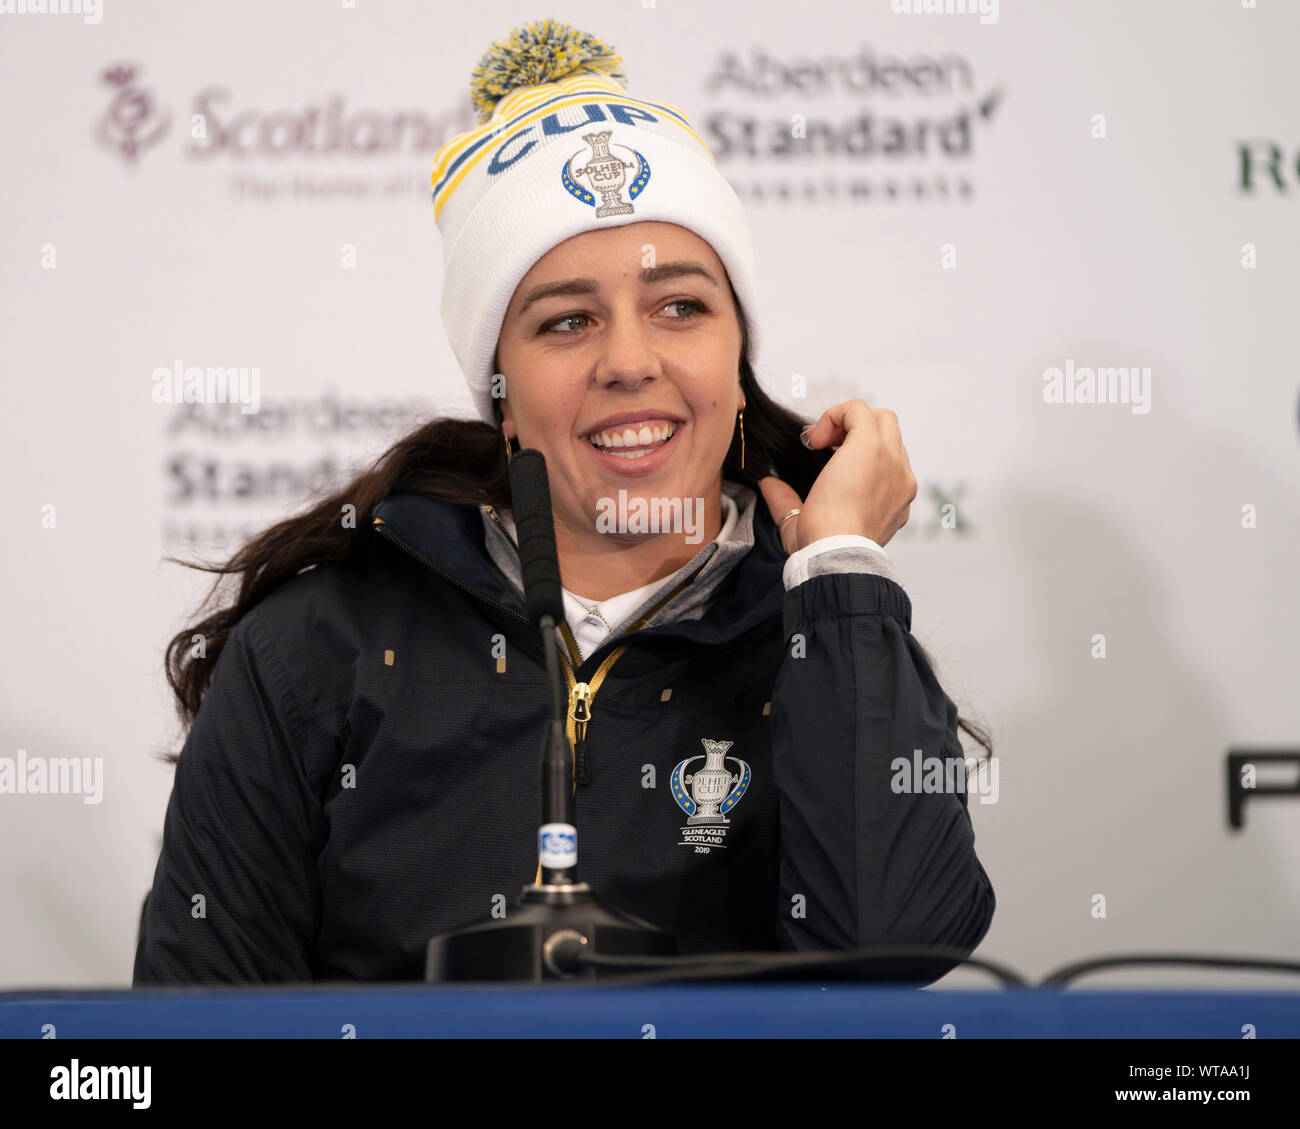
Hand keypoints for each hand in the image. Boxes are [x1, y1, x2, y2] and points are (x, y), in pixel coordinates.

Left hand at [758, 399, 917, 555]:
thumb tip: (768, 485)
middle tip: (823, 448)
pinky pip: (857, 410)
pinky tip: (814, 439)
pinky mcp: (872, 445)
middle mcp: (900, 478)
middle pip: (889, 432)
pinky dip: (834, 415)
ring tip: (819, 443)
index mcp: (893, 498)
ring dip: (848, 422)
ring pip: (880, 418)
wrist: (835, 550)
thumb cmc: (825, 546)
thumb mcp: (805, 524)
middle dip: (857, 431)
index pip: (885, 461)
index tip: (825, 465)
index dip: (855, 454)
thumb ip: (788, 503)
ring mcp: (891, 460)